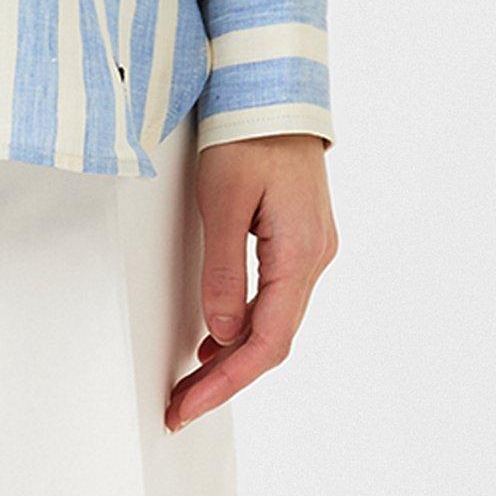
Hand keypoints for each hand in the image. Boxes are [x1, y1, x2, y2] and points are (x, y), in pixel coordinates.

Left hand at [168, 133, 337, 431]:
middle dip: (226, 378)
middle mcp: (314, 257)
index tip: (188, 405)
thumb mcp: (222, 200)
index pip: (267, 341)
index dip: (226, 381)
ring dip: (234, 356)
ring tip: (191, 381)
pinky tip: (216, 338)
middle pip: (273, 340)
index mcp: (300, 252)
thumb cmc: (248, 133)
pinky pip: (275, 298)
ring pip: (275, 322)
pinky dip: (245, 324)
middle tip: (181, 405)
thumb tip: (222, 333)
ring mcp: (310, 249)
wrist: (273, 89)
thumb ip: (223, 270)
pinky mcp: (298, 239)